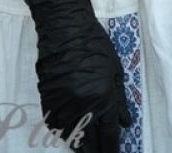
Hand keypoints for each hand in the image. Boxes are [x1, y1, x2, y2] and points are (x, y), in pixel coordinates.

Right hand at [25, 0, 129, 152]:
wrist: (66, 32)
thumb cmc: (96, 48)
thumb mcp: (116, 73)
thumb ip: (119, 102)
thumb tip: (125, 124)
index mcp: (103, 100)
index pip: (107, 134)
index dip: (111, 148)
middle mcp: (82, 108)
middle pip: (87, 141)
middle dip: (94, 150)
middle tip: (99, 152)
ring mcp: (62, 106)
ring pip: (68, 136)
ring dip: (77, 143)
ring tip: (85, 148)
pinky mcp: (46, 101)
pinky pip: (54, 125)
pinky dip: (62, 132)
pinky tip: (68, 133)